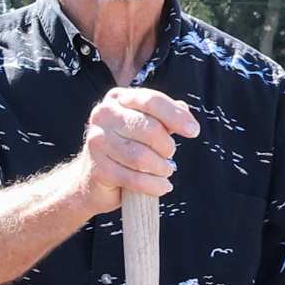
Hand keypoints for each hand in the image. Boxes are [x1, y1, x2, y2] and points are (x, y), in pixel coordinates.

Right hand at [76, 89, 198, 211]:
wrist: (92, 180)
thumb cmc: (124, 149)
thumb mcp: (144, 127)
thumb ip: (163, 117)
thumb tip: (184, 111)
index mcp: (117, 98)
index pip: (151, 101)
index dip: (176, 116)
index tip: (193, 131)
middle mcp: (103, 115)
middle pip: (149, 129)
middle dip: (167, 146)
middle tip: (169, 156)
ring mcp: (97, 142)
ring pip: (141, 156)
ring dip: (161, 168)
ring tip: (165, 171)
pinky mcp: (97, 168)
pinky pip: (134, 179)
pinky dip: (153, 186)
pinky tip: (161, 186)